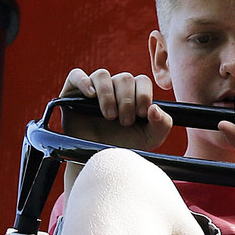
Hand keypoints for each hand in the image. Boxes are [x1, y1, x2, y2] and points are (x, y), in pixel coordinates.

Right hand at [58, 68, 172, 150]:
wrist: (99, 160)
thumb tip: (155, 108)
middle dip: (127, 101)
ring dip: (108, 95)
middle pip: (124, 78)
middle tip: (125, 122)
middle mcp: (114, 88)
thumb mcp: (151, 138)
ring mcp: (94, 89)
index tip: (141, 115)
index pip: (142, 80)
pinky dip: (84, 81)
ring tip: (109, 116)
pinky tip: (91, 96)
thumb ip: (163, 124)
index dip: (143, 95)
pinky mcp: (72, 93)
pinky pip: (76, 75)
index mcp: (134, 94)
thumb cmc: (124, 146)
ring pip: (102, 75)